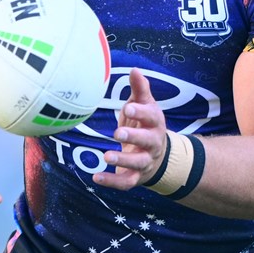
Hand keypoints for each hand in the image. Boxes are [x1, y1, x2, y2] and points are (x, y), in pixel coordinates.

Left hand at [93, 68, 167, 190]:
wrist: (158, 156)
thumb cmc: (145, 125)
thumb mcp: (145, 106)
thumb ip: (140, 90)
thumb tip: (135, 69)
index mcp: (155, 123)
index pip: (152, 117)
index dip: (141, 113)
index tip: (128, 107)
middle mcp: (153, 144)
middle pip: (148, 141)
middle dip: (134, 137)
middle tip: (117, 133)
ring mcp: (145, 162)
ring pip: (137, 164)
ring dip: (122, 161)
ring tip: (106, 156)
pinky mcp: (136, 177)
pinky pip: (126, 182)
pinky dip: (112, 182)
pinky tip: (96, 178)